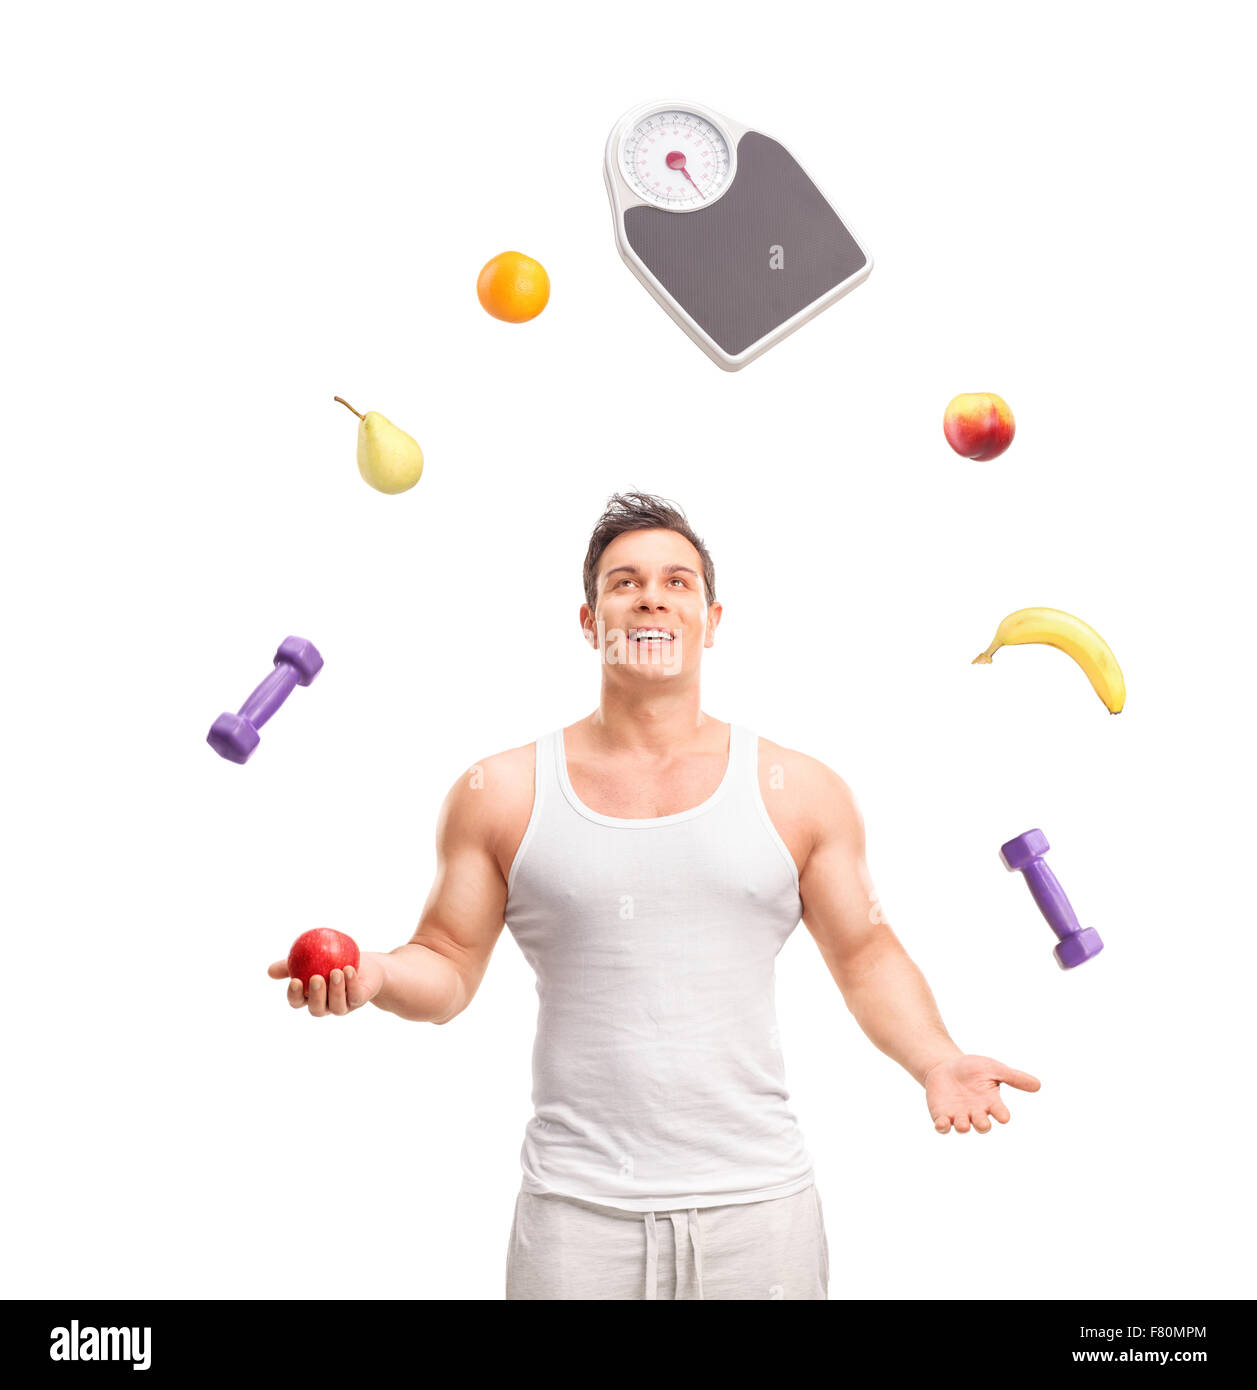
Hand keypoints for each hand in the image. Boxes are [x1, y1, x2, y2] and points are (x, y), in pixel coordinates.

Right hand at [268, 952, 386, 1016]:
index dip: (294, 995)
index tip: (294, 981)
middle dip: (316, 996)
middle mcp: (325, 1005)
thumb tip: (269, 970)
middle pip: (316, 1009)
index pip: (297, 1002)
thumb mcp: (311, 959)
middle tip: (316, 978)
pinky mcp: (359, 1000)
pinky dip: (352, 983)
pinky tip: (349, 969)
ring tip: (336, 971)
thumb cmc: (333, 960)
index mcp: (310, 997)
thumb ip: (291, 964)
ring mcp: (343, 1006)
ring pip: (337, 1005)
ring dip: (336, 989)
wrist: (365, 965)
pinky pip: (355, 995)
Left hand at [924, 1054, 1040, 1133]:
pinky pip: (943, 1126)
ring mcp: (959, 1115)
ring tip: (962, 1124)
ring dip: (963, 1126)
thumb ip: (1013, 1077)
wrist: (946, 1066)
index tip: (1004, 1116)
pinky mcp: (942, 1115)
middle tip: (983, 1122)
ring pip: (963, 1127)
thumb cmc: (973, 1069)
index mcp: (991, 1102)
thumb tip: (1038, 1085)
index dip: (1002, 1115)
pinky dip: (942, 1126)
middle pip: (982, 1124)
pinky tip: (941, 1123)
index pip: (1000, 1112)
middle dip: (983, 1124)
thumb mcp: (993, 1068)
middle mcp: (976, 1112)